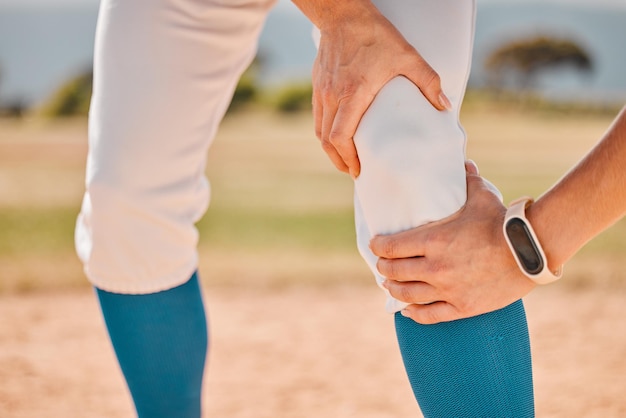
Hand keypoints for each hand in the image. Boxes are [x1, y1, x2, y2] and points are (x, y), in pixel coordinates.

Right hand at [312, 6, 449, 177]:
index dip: (347, 158)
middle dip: (339, 160)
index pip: (340, 137)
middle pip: (327, 141)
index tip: (358, 170)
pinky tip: (337, 133)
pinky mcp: (317, 85)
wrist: (343, 14)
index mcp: (352, 94)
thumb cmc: (375, 35)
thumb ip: (428, 82)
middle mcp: (332, 96)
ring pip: (319, 130)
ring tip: (345, 157)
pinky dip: (326, 131)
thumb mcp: (407, 56)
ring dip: (330, 148)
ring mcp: (322, 91)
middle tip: (353, 171)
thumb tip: (445, 107)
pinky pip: (318, 116)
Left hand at [369, 162, 535, 323]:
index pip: (390, 247)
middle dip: (383, 267)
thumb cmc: (503, 222)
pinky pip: (429, 315)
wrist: (531, 252)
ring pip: (407, 295)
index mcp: (433, 240)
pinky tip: (407, 311)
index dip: (377, 246)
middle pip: (394, 271)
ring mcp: (448, 290)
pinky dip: (414, 313)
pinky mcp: (462, 308)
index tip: (375, 244)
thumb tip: (463, 162)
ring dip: (393, 289)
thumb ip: (466, 179)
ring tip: (388, 285)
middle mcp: (435, 268)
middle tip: (381, 265)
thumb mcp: (481, 195)